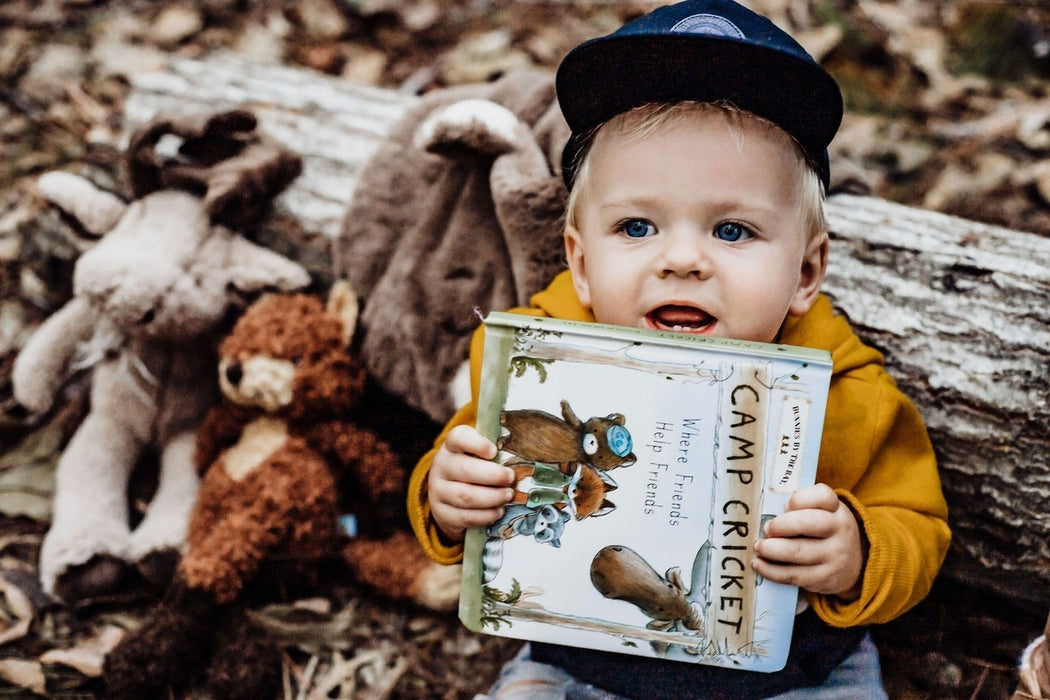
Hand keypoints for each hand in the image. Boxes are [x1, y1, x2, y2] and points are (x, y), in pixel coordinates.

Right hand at [428, 425, 513, 541]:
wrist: (447, 496)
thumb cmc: (472, 470)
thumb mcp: (477, 456)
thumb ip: (494, 452)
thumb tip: (524, 451)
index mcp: (451, 446)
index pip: (458, 437)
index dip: (477, 443)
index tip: (494, 451)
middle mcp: (441, 466)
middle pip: (465, 469)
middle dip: (493, 475)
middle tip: (510, 478)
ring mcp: (438, 491)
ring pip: (465, 496)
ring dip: (492, 497)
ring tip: (508, 495)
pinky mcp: (442, 513)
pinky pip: (465, 516)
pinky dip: (485, 515)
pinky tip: (499, 511)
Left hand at [752, 484, 864, 599]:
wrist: (856, 563)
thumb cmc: (826, 530)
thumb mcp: (824, 511)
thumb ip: (802, 505)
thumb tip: (771, 513)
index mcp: (837, 509)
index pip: (822, 496)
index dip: (799, 499)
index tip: (786, 505)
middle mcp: (839, 531)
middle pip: (807, 523)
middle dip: (780, 525)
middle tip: (766, 528)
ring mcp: (833, 557)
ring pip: (796, 552)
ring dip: (771, 549)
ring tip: (758, 546)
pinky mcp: (823, 579)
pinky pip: (793, 575)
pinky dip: (771, 570)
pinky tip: (759, 564)